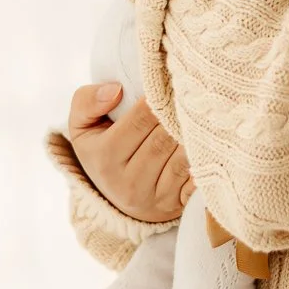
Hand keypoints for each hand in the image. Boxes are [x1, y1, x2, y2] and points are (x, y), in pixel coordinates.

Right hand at [67, 84, 192, 222]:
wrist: (114, 198)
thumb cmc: (102, 151)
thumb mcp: (82, 127)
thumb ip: (87, 101)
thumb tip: (116, 91)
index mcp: (105, 157)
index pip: (141, 118)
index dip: (159, 98)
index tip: (169, 83)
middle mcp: (128, 182)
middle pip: (163, 137)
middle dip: (178, 115)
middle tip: (190, 96)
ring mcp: (152, 197)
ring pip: (181, 158)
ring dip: (192, 136)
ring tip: (199, 117)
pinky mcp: (174, 205)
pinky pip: (195, 179)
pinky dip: (202, 161)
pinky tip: (205, 145)